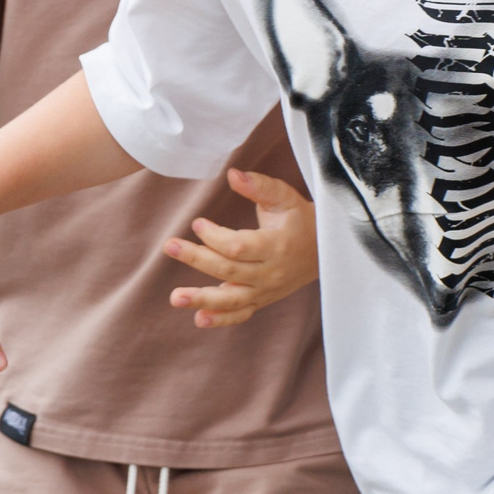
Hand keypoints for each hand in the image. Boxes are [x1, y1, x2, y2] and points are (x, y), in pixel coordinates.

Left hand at [166, 169, 318, 328]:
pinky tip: (199, 318)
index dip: (215, 236)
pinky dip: (221, 319)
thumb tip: (231, 174)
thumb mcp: (284, 197)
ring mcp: (265, 290)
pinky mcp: (261, 300)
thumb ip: (259, 186)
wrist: (324, 251)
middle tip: (169, 246)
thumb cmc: (299, 218)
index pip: (239, 247)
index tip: (197, 223)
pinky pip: (240, 314)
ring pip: (231, 299)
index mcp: (277, 246)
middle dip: (197, 258)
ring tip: (175, 297)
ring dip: (201, 299)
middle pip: (228, 270)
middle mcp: (271, 272)